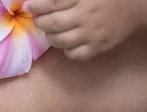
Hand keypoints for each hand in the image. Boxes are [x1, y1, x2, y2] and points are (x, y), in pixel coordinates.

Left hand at [24, 0, 146, 60]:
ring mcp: (92, 33)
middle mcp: (87, 15)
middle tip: (40, 20)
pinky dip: (66, 50)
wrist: (137, 8)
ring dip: (51, 36)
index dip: (36, 6)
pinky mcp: (97, 48)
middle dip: (40, 22)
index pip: (53, 3)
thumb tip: (38, 1)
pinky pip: (72, 54)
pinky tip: (69, 41)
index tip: (28, 7)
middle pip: (52, 23)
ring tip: (54, 30)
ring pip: (59, 41)